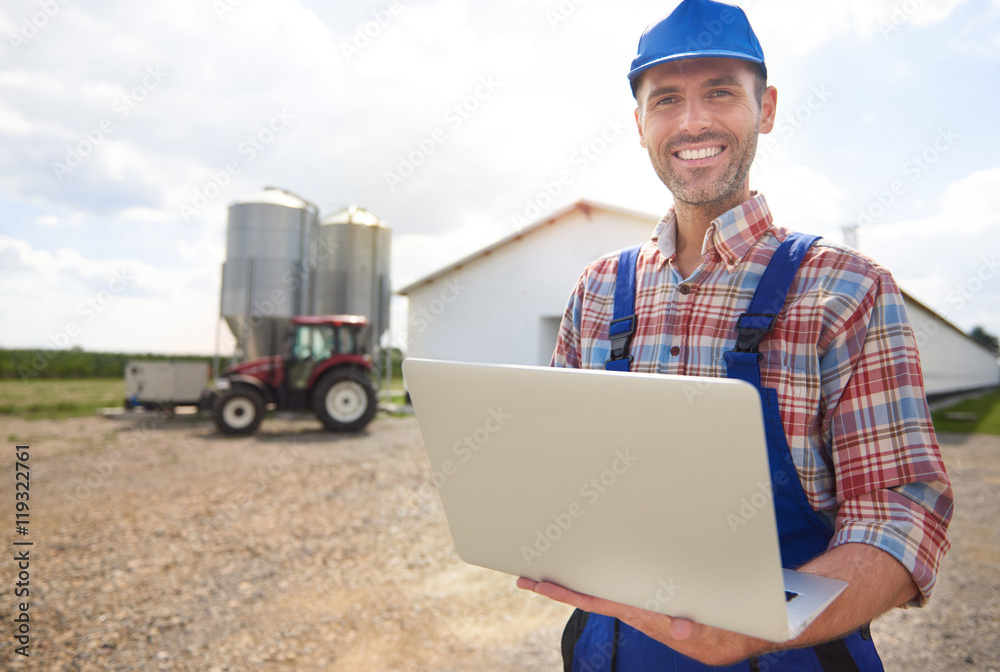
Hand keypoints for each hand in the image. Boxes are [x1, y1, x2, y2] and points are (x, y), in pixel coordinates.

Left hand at [515, 577, 765, 666]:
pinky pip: (624, 593)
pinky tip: (591, 577)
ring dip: (580, 586)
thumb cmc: (729, 629)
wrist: (751, 633)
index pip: (599, 602)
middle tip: (526, 576)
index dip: (568, 593)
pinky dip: (604, 585)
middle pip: (593, 599)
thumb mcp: (716, 630)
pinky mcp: (656, 606)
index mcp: (648, 616)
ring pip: (607, 595)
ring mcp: (647, 610)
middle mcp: (641, 613)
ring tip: (550, 573)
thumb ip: (696, 629)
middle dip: (561, 588)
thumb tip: (681, 633)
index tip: (538, 584)